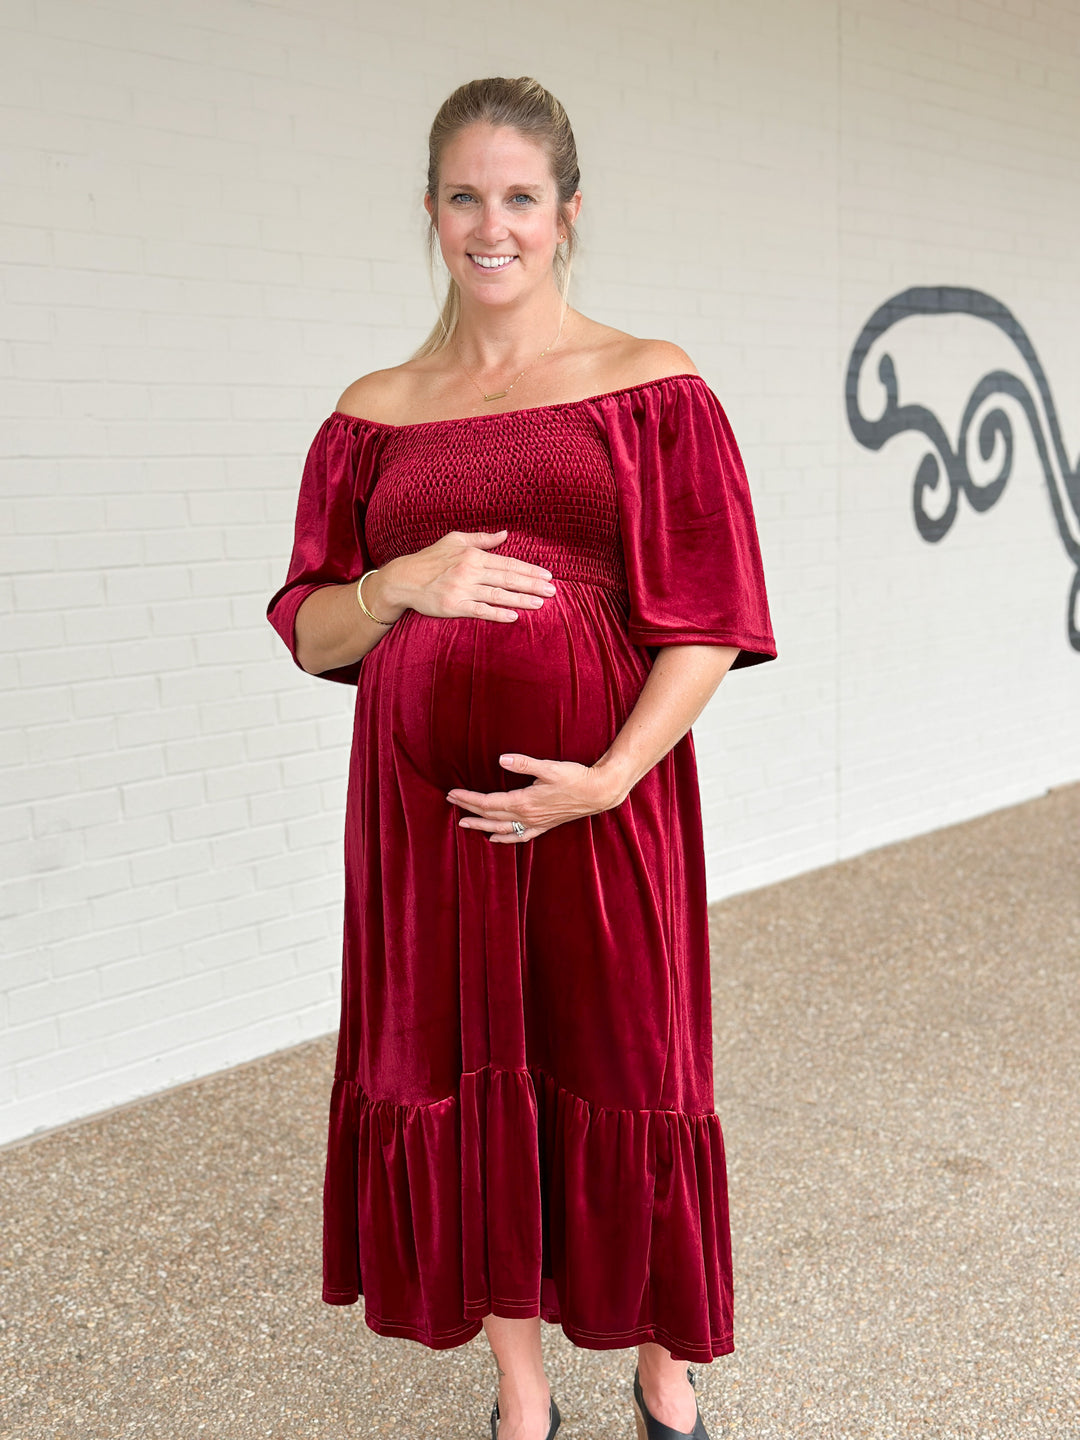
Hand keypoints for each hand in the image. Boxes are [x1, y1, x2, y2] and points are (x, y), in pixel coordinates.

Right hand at [377, 529, 556, 622]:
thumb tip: (506, 533)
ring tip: (540, 604)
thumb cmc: (430, 559)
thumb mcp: (455, 540)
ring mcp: (462, 589)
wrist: (403, 579)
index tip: (548, 575)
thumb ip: (482, 539)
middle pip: (508, 579)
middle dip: (532, 585)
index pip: (508, 563)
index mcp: (473, 555)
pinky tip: (514, 616)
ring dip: (521, 599)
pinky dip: (497, 613)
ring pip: (498, 595)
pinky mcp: (454, 606)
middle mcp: (470, 571)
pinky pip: (480, 611)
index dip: (530, 570)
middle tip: (552, 591)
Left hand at [447, 752, 625, 842]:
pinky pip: (519, 837)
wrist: (598, 792)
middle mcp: (527, 816)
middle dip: (469, 808)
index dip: (469, 798)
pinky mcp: (544, 826)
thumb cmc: (575, 777)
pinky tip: (494, 838)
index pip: (489, 802)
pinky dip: (504, 839)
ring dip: (481, 825)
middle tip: (450, 802)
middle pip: (491, 815)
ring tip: (463, 823)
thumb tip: (501, 759)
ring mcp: (535, 823)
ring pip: (501, 828)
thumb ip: (524, 764)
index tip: (453, 793)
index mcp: (524, 802)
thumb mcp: (549, 767)